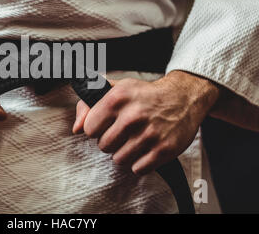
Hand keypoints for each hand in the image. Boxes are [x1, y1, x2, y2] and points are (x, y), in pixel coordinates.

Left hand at [72, 71, 218, 174]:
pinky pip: (138, 169)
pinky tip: (146, 148)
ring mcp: (149, 134)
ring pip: (119, 159)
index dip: (96, 128)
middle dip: (110, 141)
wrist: (182, 98)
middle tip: (123, 132)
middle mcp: (133, 116)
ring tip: (135, 139)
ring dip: (125, 152)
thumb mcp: (115, 89)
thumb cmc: (144, 95)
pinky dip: (140, 162)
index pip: (89, 129)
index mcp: (117, 98)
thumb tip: (76, 128)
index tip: (106, 124)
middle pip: (104, 146)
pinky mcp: (163, 149)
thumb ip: (88, 104)